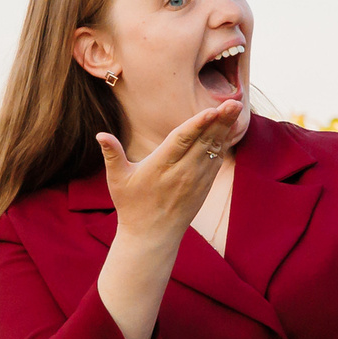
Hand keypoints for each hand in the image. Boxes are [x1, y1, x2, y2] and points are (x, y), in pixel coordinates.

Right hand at [95, 100, 243, 248]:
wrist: (152, 236)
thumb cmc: (131, 205)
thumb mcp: (117, 180)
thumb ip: (112, 154)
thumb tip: (100, 135)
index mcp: (161, 166)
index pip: (182, 141)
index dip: (198, 125)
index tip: (212, 110)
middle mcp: (182, 172)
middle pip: (204, 141)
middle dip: (220, 121)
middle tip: (235, 102)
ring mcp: (196, 179)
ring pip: (213, 149)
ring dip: (225, 128)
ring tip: (237, 107)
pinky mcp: (204, 185)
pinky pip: (216, 160)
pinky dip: (223, 142)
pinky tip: (229, 127)